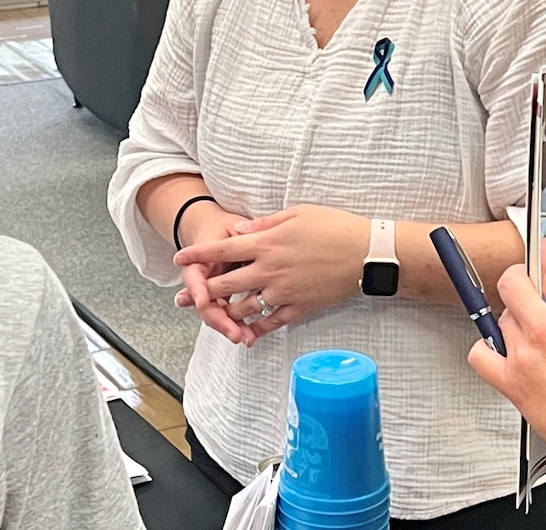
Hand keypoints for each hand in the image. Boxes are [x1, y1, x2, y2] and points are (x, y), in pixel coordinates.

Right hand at [173, 203, 254, 345]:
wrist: (212, 232)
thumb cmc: (222, 229)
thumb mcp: (230, 226)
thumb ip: (237, 233)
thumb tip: (242, 231)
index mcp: (199, 260)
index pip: (194, 277)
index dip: (196, 290)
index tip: (202, 300)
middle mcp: (202, 280)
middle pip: (204, 304)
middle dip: (218, 320)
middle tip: (234, 332)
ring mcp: (211, 292)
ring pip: (215, 314)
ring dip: (228, 327)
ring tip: (245, 338)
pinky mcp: (222, 299)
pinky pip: (226, 315)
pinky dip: (236, 325)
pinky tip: (249, 335)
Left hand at [174, 205, 368, 341]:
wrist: (366, 253)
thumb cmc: (333, 226)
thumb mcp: (296, 214)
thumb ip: (264, 224)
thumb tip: (239, 232)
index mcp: (266, 243)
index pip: (222, 250)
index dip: (197, 255)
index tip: (179, 260)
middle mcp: (269, 270)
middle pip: (225, 285)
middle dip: (201, 292)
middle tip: (187, 297)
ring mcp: (283, 292)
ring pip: (244, 308)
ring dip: (225, 314)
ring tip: (212, 317)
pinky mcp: (299, 308)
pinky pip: (270, 323)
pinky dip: (255, 328)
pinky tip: (245, 332)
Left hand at [467, 240, 545, 470]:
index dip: (544, 256)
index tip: (542, 254)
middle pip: (512, 280)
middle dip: (520, 279)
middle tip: (527, 285)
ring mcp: (525, 354)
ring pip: (501, 317)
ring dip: (513, 319)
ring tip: (530, 332)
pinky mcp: (512, 382)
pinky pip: (480, 353)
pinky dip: (487, 349)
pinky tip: (502, 352)